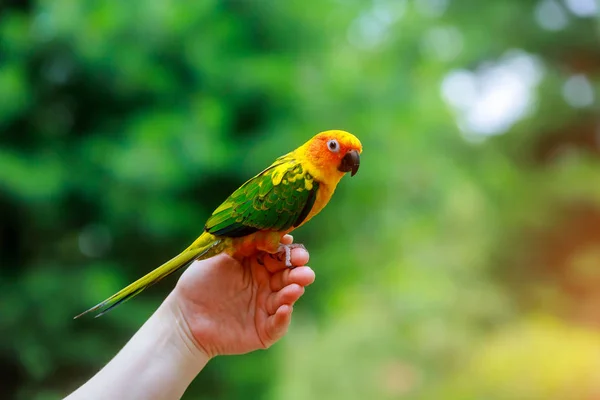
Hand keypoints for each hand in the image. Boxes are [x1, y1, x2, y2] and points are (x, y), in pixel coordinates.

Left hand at [167, 235, 314, 358]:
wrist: (183, 317)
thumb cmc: (199, 282)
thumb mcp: (219, 254)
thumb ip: (243, 242)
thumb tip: (268, 227)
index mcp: (257, 264)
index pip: (280, 255)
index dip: (288, 251)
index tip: (291, 246)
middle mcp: (265, 284)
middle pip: (289, 275)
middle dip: (299, 271)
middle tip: (303, 268)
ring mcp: (265, 308)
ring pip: (287, 298)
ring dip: (294, 291)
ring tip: (295, 288)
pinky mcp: (263, 330)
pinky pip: (277, 325)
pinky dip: (283, 319)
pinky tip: (284, 309)